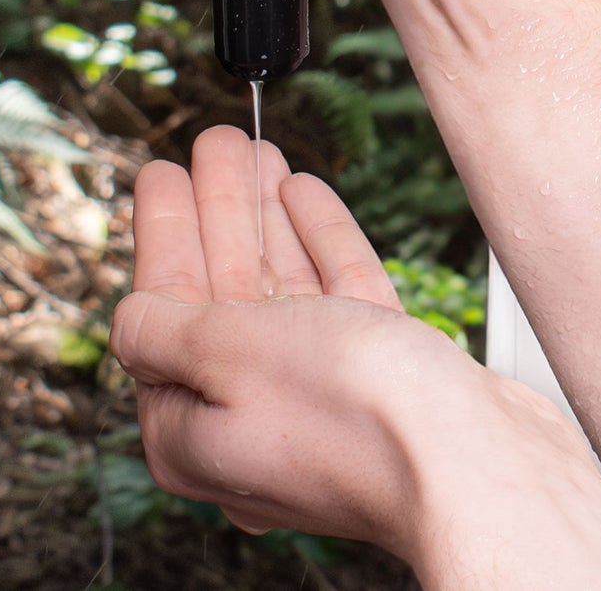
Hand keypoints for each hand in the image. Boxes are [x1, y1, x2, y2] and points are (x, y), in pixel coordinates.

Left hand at [112, 123, 449, 552]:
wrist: (467, 456)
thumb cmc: (353, 418)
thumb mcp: (233, 356)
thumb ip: (171, 330)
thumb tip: (132, 318)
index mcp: (194, 428)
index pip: (163, 310)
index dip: (162, 231)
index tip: (161, 173)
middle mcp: (251, 413)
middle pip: (222, 292)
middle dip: (217, 209)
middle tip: (215, 143)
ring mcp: (319, 392)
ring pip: (282, 287)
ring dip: (265, 214)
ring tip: (260, 152)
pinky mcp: (380, 372)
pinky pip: (337, 295)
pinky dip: (320, 241)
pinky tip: (307, 196)